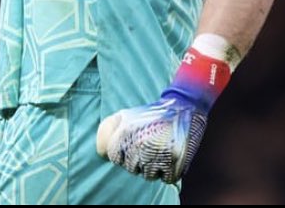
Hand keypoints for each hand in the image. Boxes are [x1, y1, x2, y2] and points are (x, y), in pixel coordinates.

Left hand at [96, 43, 232, 183]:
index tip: (132, 144)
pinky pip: (166, 178)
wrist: (183, 106)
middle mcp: (139, 146)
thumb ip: (108, 131)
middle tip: (150, 144)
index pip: (114, 157)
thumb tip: (101, 153)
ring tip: (160, 148)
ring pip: (148, 175)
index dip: (122, 152)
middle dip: (138, 159)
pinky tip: (170, 155)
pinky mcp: (174, 164)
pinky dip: (168, 171)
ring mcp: (157, 156)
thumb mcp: (126, 115)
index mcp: (125, 134)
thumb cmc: (151, 113)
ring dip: (154, 166)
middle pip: (131, 168)